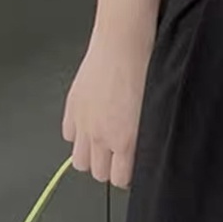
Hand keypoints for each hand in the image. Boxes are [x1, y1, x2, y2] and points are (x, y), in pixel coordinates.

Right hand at [61, 28, 152, 189]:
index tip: (132, 168)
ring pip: (79, 160)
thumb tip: (141, 151)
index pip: (119, 179)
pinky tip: (90, 124)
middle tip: (119, 155)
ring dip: (90, 156)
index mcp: (125, 140)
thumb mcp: (155, 108)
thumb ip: (144, 136)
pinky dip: (77, 134)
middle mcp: (100, 136)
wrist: (124, 42)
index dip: (127, 176)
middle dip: (110, 167)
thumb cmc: (147, 68)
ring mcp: (83, 122)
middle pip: (98, 173)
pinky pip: (68, 135)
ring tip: (103, 144)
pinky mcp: (72, 106)